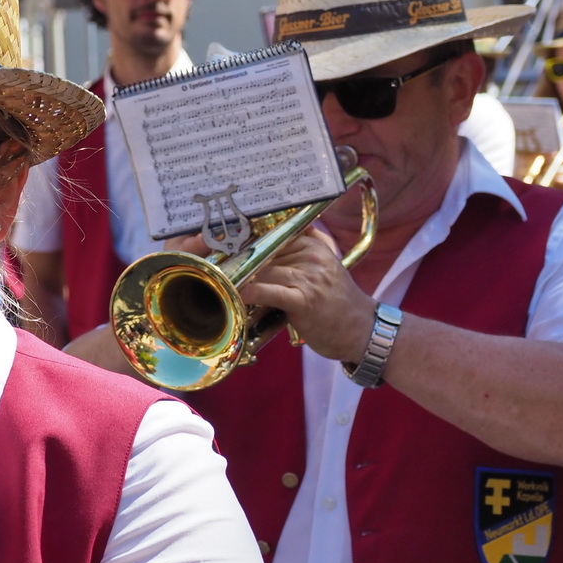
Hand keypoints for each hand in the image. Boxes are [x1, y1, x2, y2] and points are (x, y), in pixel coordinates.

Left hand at [169, 226, 377, 363]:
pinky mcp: (306, 299)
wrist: (361, 331)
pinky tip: (230, 292)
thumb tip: (270, 236)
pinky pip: (269, 290)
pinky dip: (247, 291)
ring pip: (262, 268)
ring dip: (234, 273)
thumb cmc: (334, 305)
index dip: (243, 232)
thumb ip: (300, 250)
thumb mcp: (321, 268)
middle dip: (232, 253)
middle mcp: (311, 255)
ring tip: (208, 275)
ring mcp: (309, 276)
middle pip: (262, 248)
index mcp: (312, 243)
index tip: (216, 231)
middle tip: (201, 253)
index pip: (272, 230)